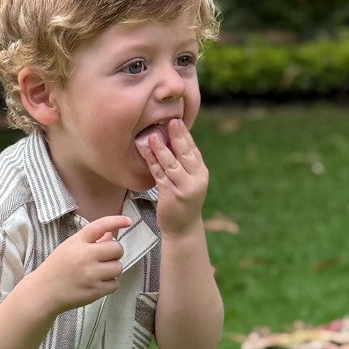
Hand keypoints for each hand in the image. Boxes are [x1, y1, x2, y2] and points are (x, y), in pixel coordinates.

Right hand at [35, 215, 127, 312]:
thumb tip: (113, 235)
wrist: (43, 292)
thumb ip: (90, 240)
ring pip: (118, 267)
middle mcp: (85, 256)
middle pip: (117, 248)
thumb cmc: (57, 267)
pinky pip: (115, 284)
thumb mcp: (69, 247)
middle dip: (114, 253)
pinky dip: (110, 284)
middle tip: (105, 258)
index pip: (100, 226)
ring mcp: (90, 274)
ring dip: (113, 269)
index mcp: (77, 242)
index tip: (128, 221)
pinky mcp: (95, 291)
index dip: (116, 221)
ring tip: (100, 272)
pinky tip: (98, 283)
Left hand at [141, 118, 207, 235]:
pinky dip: (153, 163)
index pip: (193, 150)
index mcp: (201, 173)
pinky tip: (147, 153)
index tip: (177, 120)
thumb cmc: (183, 201)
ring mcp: (184, 188)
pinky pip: (160, 175)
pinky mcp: (171, 195)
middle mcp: (196, 179)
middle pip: (185, 154)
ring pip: (171, 164)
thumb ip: (184, 164)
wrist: (182, 228)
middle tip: (170, 121)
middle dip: (177, 137)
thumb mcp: (189, 181)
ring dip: (162, 149)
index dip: (185, 135)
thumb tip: (172, 140)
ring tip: (153, 135)